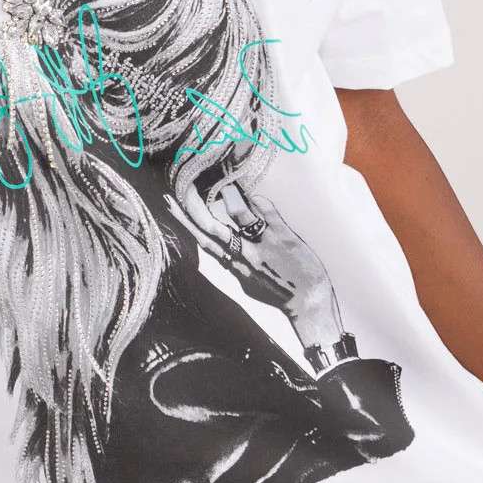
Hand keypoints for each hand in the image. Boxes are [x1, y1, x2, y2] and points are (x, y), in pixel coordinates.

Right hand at [164, 178, 338, 338]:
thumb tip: (223, 249)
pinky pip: (265, 208)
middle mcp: (244, 254)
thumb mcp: (249, 282)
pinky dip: (257, 199)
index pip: (204, 241)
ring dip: (228, 193)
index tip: (173, 207)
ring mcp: (263, 243)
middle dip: (194, 206)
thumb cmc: (280, 291)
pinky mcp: (281, 233)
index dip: (185, 224)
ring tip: (222, 181)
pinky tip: (254, 196)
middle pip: (212, 226)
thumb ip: (234, 263)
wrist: (310, 301)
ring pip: (238, 212)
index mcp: (234, 266)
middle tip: (183, 187)